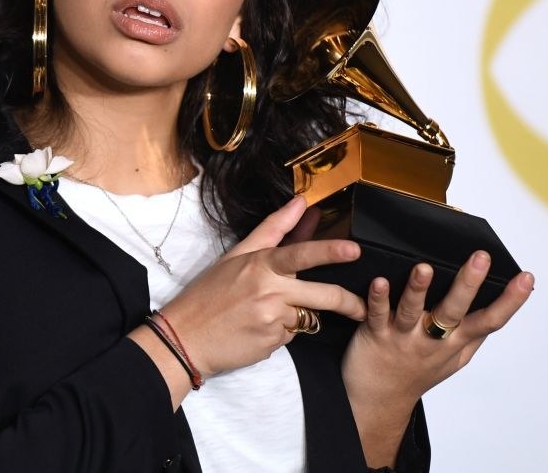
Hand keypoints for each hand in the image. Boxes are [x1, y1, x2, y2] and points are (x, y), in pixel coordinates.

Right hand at [158, 196, 366, 378]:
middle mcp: (269, 291)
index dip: (329, 251)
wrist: (186, 337)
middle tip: (362, 308)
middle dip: (349, 303)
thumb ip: (273, 229)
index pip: (300, 255)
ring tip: (267, 314)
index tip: (355, 251)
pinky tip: (258, 329)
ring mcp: (272, 320)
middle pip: (323, 295)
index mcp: (260, 265)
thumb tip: (301, 202)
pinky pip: (291, 335)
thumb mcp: (237, 256)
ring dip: (298, 316)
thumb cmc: (209, 292)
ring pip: (307, 317)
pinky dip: (281, 331)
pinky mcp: (272, 344)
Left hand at [341, 251, 534, 464]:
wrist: (378, 401)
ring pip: (413, 310)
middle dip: (469, 284)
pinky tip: (379, 281)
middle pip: (454, 311)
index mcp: (456, 342)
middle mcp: (432, 340)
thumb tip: (496, 299)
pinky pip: (375, 314)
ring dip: (419, 288)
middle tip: (482, 258)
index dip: (510, 301)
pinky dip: (378, 297)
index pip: (490, 321)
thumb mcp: (453, 358)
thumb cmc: (417, 371)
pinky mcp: (375, 335)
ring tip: (425, 268)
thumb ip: (472, 334)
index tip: (527, 278)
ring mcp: (404, 338)